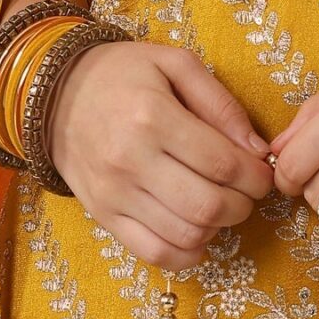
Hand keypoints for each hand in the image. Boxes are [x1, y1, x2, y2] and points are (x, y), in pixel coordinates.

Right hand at [49, 37, 276, 271]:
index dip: (256, 176)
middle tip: (246, 192)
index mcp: (153, 117)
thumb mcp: (174, 64)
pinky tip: (197, 233)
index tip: (262, 172)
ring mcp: (114, 194)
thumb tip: (256, 149)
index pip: (224, 164)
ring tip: (220, 206)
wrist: (56, 96)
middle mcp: (131, 160)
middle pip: (208, 206)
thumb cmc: (122, 75)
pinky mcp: (103, 216)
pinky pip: (153, 253)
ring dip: (218, 228)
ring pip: (185, 234)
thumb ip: (220, 103)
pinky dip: (187, 254)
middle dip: (243, 205)